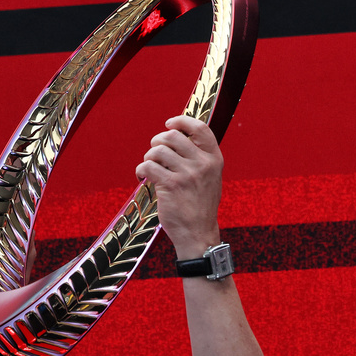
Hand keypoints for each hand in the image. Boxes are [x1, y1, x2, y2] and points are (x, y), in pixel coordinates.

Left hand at [134, 115, 222, 258]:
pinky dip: (141, 169)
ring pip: (158, 150)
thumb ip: (199, 159)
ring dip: (148, 157)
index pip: (200, 128)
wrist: (198, 234)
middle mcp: (202, 164)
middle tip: (154, 153)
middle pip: (173, 136)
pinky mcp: (171, 185)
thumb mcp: (210, 179)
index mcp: (214, 159)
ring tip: (149, 167)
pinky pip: (148, 166)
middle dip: (157, 141)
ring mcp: (187, 174)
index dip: (181, 121)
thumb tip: (177, 139)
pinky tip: (142, 177)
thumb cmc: (200, 206)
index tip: (169, 123)